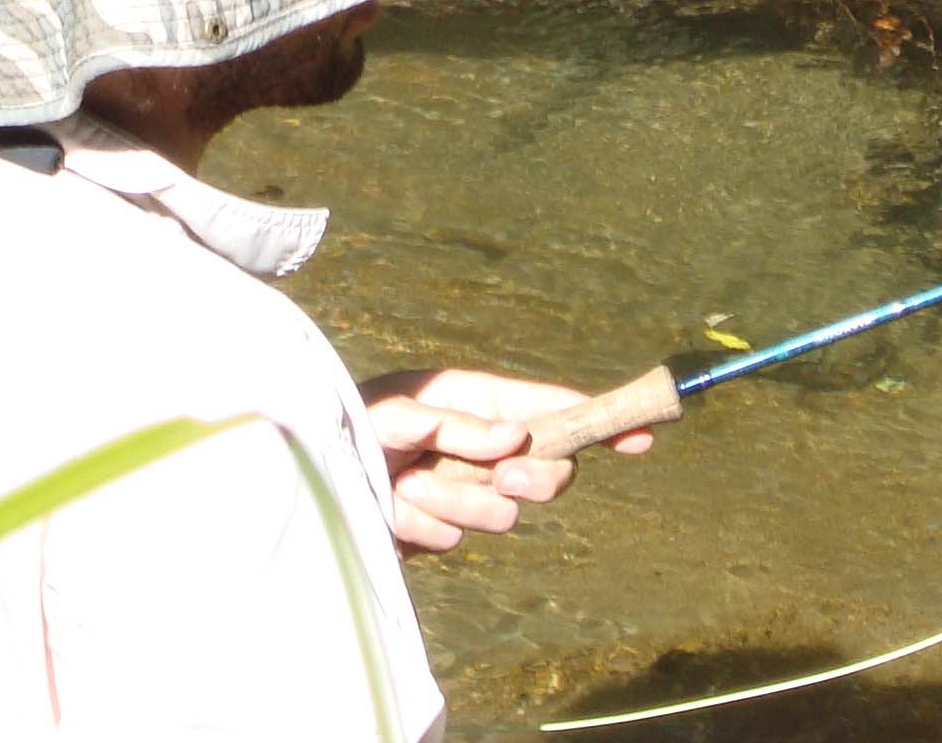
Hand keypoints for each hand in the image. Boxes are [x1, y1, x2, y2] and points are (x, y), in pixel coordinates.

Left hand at [356, 367, 652, 552]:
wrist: (300, 484)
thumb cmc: (347, 428)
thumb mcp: (398, 412)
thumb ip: (458, 423)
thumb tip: (514, 441)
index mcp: (477, 402)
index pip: (553, 409)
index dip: (599, 420)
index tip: (641, 436)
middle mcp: (477, 447)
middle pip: (547, 471)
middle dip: (532, 478)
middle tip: (504, 479)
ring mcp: (461, 491)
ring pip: (500, 512)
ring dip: (453, 501)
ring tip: (407, 486)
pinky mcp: (440, 529)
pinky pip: (455, 537)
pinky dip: (424, 525)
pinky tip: (394, 513)